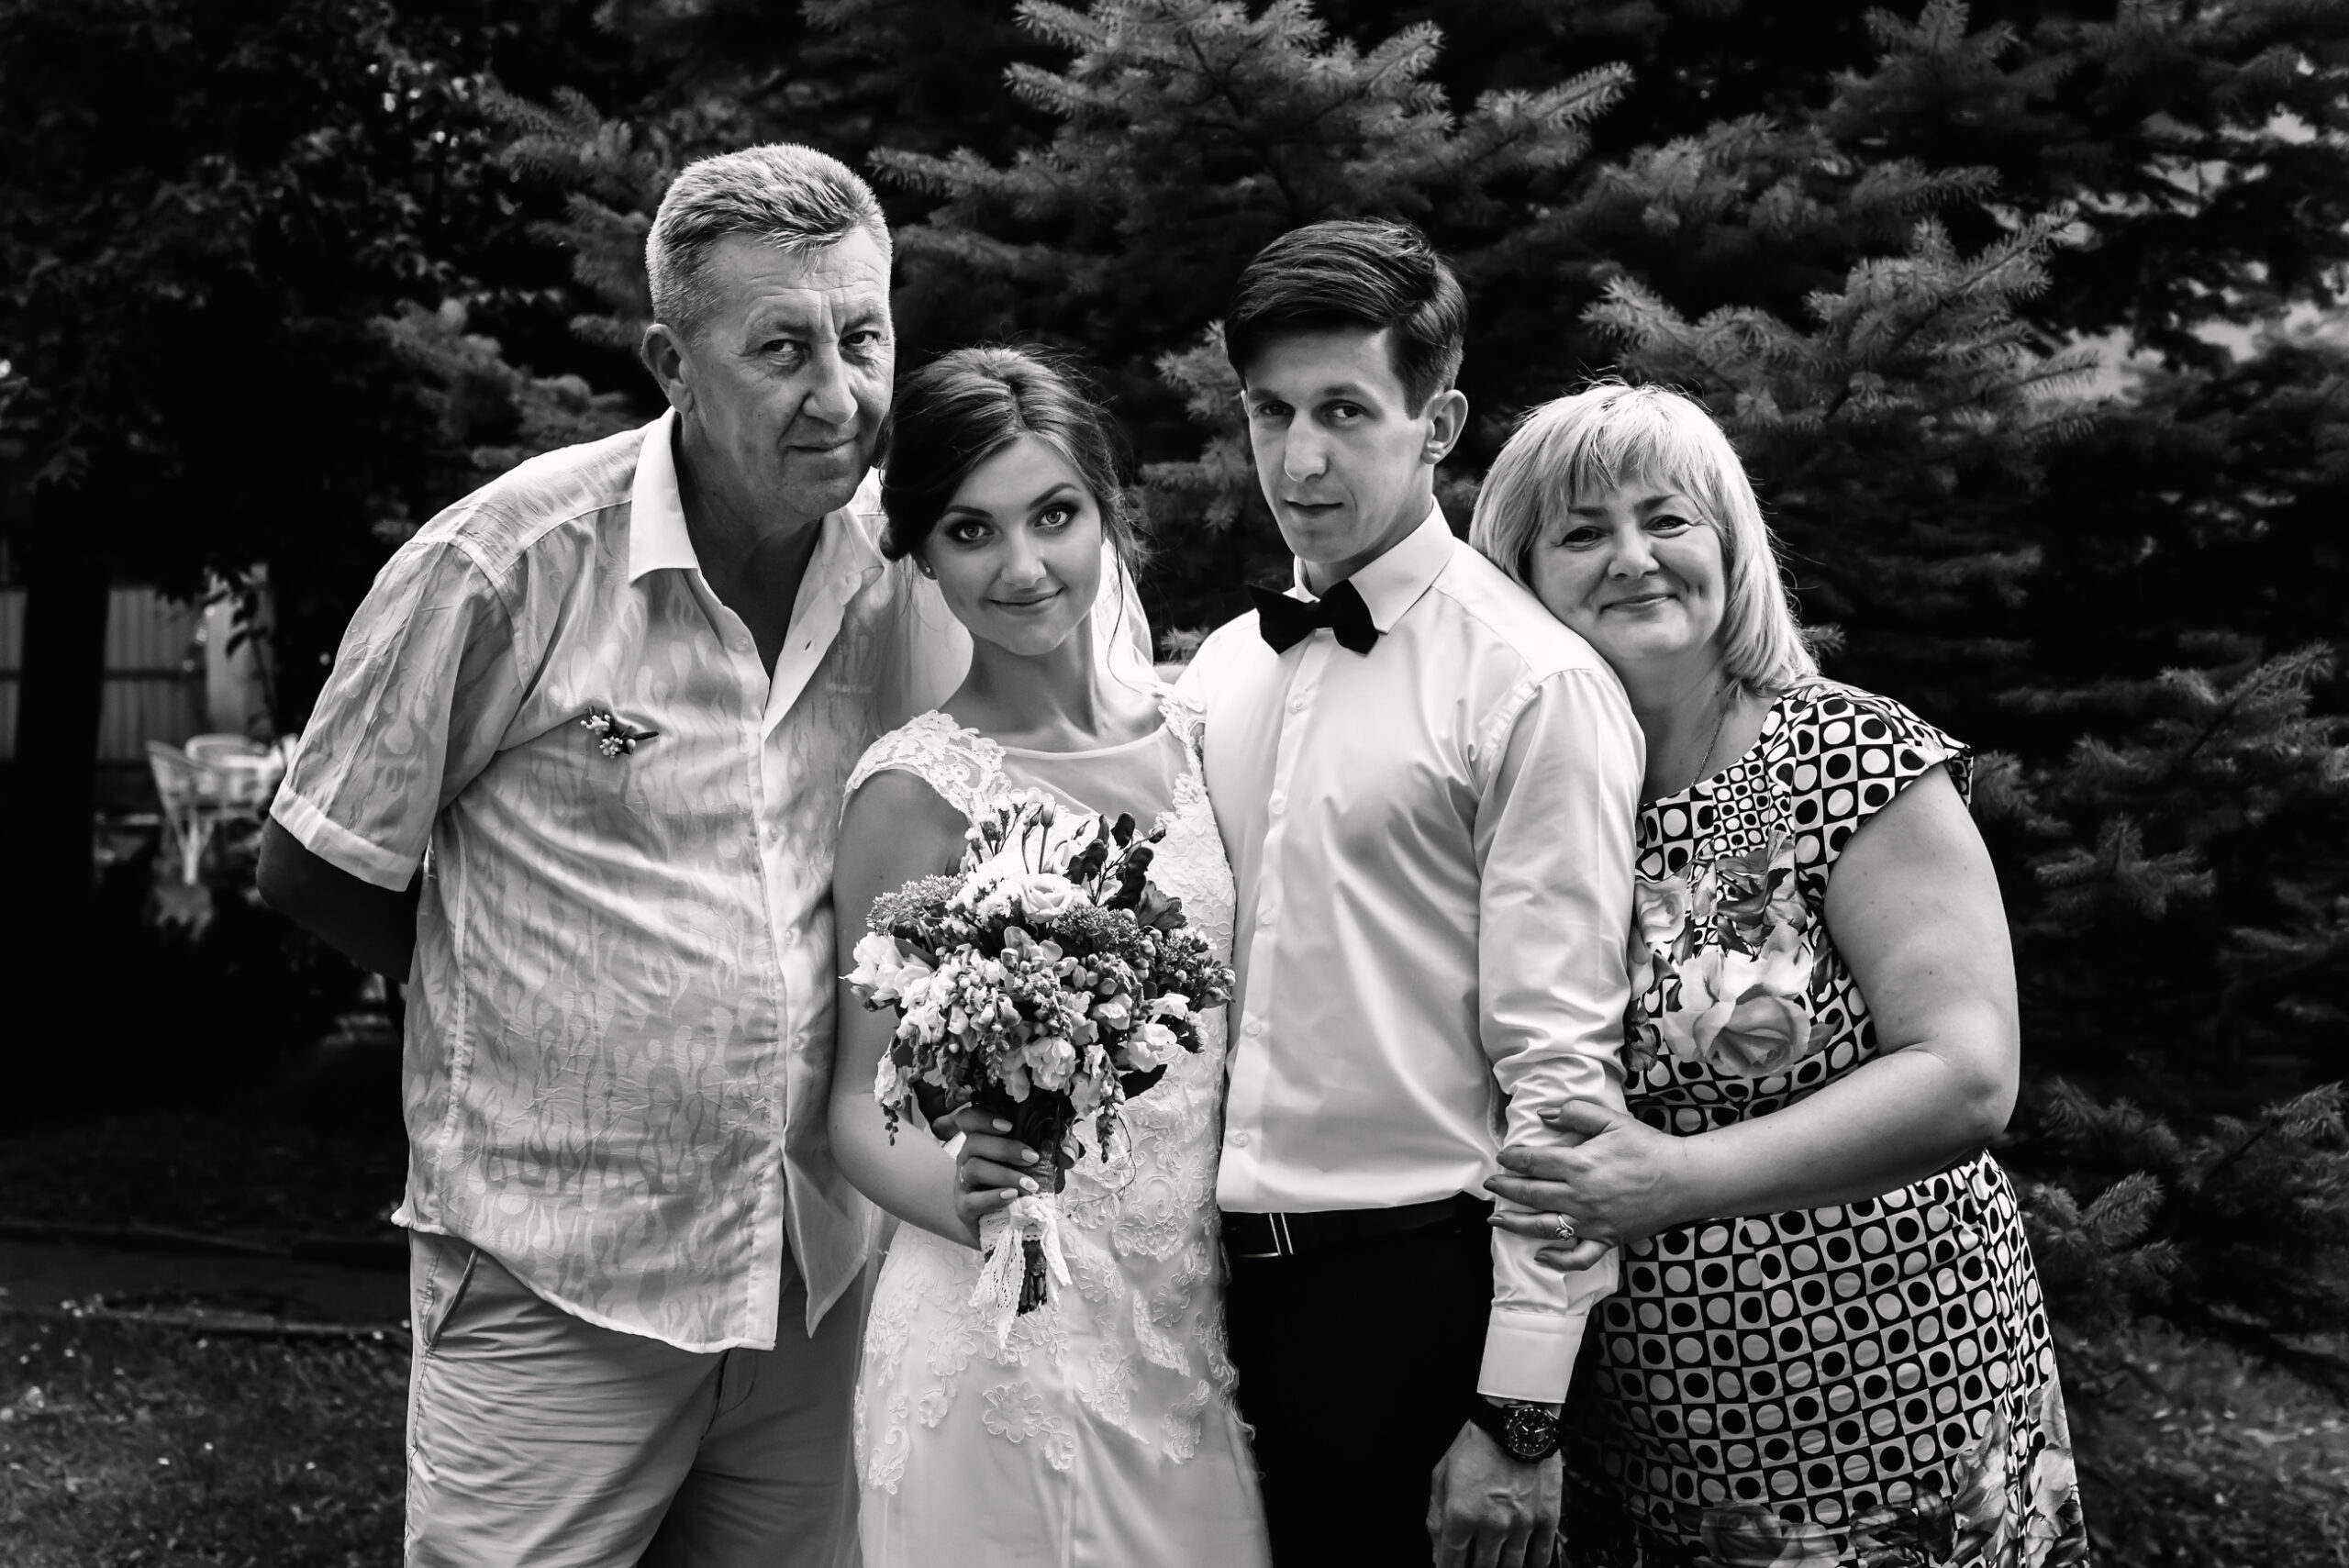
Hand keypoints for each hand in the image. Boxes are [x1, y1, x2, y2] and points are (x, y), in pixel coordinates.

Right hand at [929, 1104, 1044, 1246]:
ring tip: (1030, 1184)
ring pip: (973, 1168)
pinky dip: (994, 1196)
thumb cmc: (1015, 1187)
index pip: (968, 1119)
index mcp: (980, 1142)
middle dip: (1006, 1148)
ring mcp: (962, 1183)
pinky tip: (1012, 1196)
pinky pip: (973, 1200)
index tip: (1009, 1124)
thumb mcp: (1031, 1166)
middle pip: (974, 1142)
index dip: (983, 1118)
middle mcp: (966, 1158)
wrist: (998, 1224)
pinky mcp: (963, 1207)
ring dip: (1005, 1174)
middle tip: (1032, 1157)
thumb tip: (1070, 1153)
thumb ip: (1050, 1153)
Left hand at [1426, 1419, 1560, 1567]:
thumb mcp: (1441, 1474)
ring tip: (1496, 1566)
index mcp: (1461, 1513)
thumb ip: (1436, 1516)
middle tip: (1473, 1566)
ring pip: (1511, 1566)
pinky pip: (1542, 1555)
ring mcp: (1521, 1523)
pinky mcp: (1546, 1517)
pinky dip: (1533, 1566)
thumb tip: (1437, 1550)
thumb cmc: (1477, 1443)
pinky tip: (1526, 1567)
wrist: (1515, 1420)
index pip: (1451, 1561)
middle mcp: (1492, 1523)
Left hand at [1484, 1099, 1697, 1269]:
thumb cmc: (1648, 1147)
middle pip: (1530, 1194)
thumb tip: (1543, 1115)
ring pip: (1543, 1227)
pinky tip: (1541, 1256)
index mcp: (1579, 1165)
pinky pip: (1577, 1257)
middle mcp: (1580, 1197)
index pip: (1532, 1161)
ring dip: (1514, 1224)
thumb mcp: (1612, 1119)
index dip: (1512, 1158)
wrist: (1684, 1180)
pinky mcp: (1606, 1239)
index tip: (1502, 1157)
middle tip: (1490, 1185)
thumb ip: (1574, 1113)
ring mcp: (1591, 1222)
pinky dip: (1557, 1260)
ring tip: (1495, 1220)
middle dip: (1505, 1189)